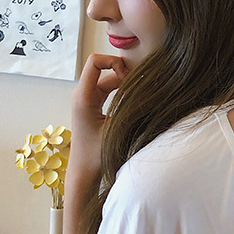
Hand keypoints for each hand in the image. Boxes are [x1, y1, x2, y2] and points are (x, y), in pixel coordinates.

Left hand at [69, 53, 128, 181]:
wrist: (84, 171)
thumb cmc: (96, 155)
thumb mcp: (117, 130)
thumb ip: (132, 108)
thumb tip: (151, 92)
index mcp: (83, 97)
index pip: (95, 61)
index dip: (114, 62)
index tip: (129, 77)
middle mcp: (82, 94)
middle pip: (105, 68)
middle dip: (124, 72)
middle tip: (140, 86)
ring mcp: (87, 99)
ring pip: (109, 79)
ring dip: (125, 82)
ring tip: (140, 93)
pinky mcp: (92, 105)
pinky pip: (109, 88)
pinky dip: (122, 89)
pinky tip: (133, 99)